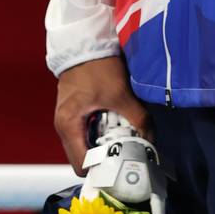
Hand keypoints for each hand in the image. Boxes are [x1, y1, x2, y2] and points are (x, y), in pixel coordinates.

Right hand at [53, 54, 154, 175]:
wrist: (85, 43)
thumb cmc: (98, 68)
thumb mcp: (121, 94)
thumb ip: (138, 119)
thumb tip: (152, 141)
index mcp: (69, 127)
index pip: (82, 166)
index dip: (102, 170)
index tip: (122, 168)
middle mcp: (63, 127)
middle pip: (83, 159)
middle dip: (105, 160)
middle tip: (127, 158)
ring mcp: (66, 120)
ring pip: (85, 146)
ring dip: (103, 147)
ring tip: (124, 144)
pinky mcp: (73, 112)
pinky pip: (85, 134)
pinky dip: (99, 135)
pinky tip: (116, 129)